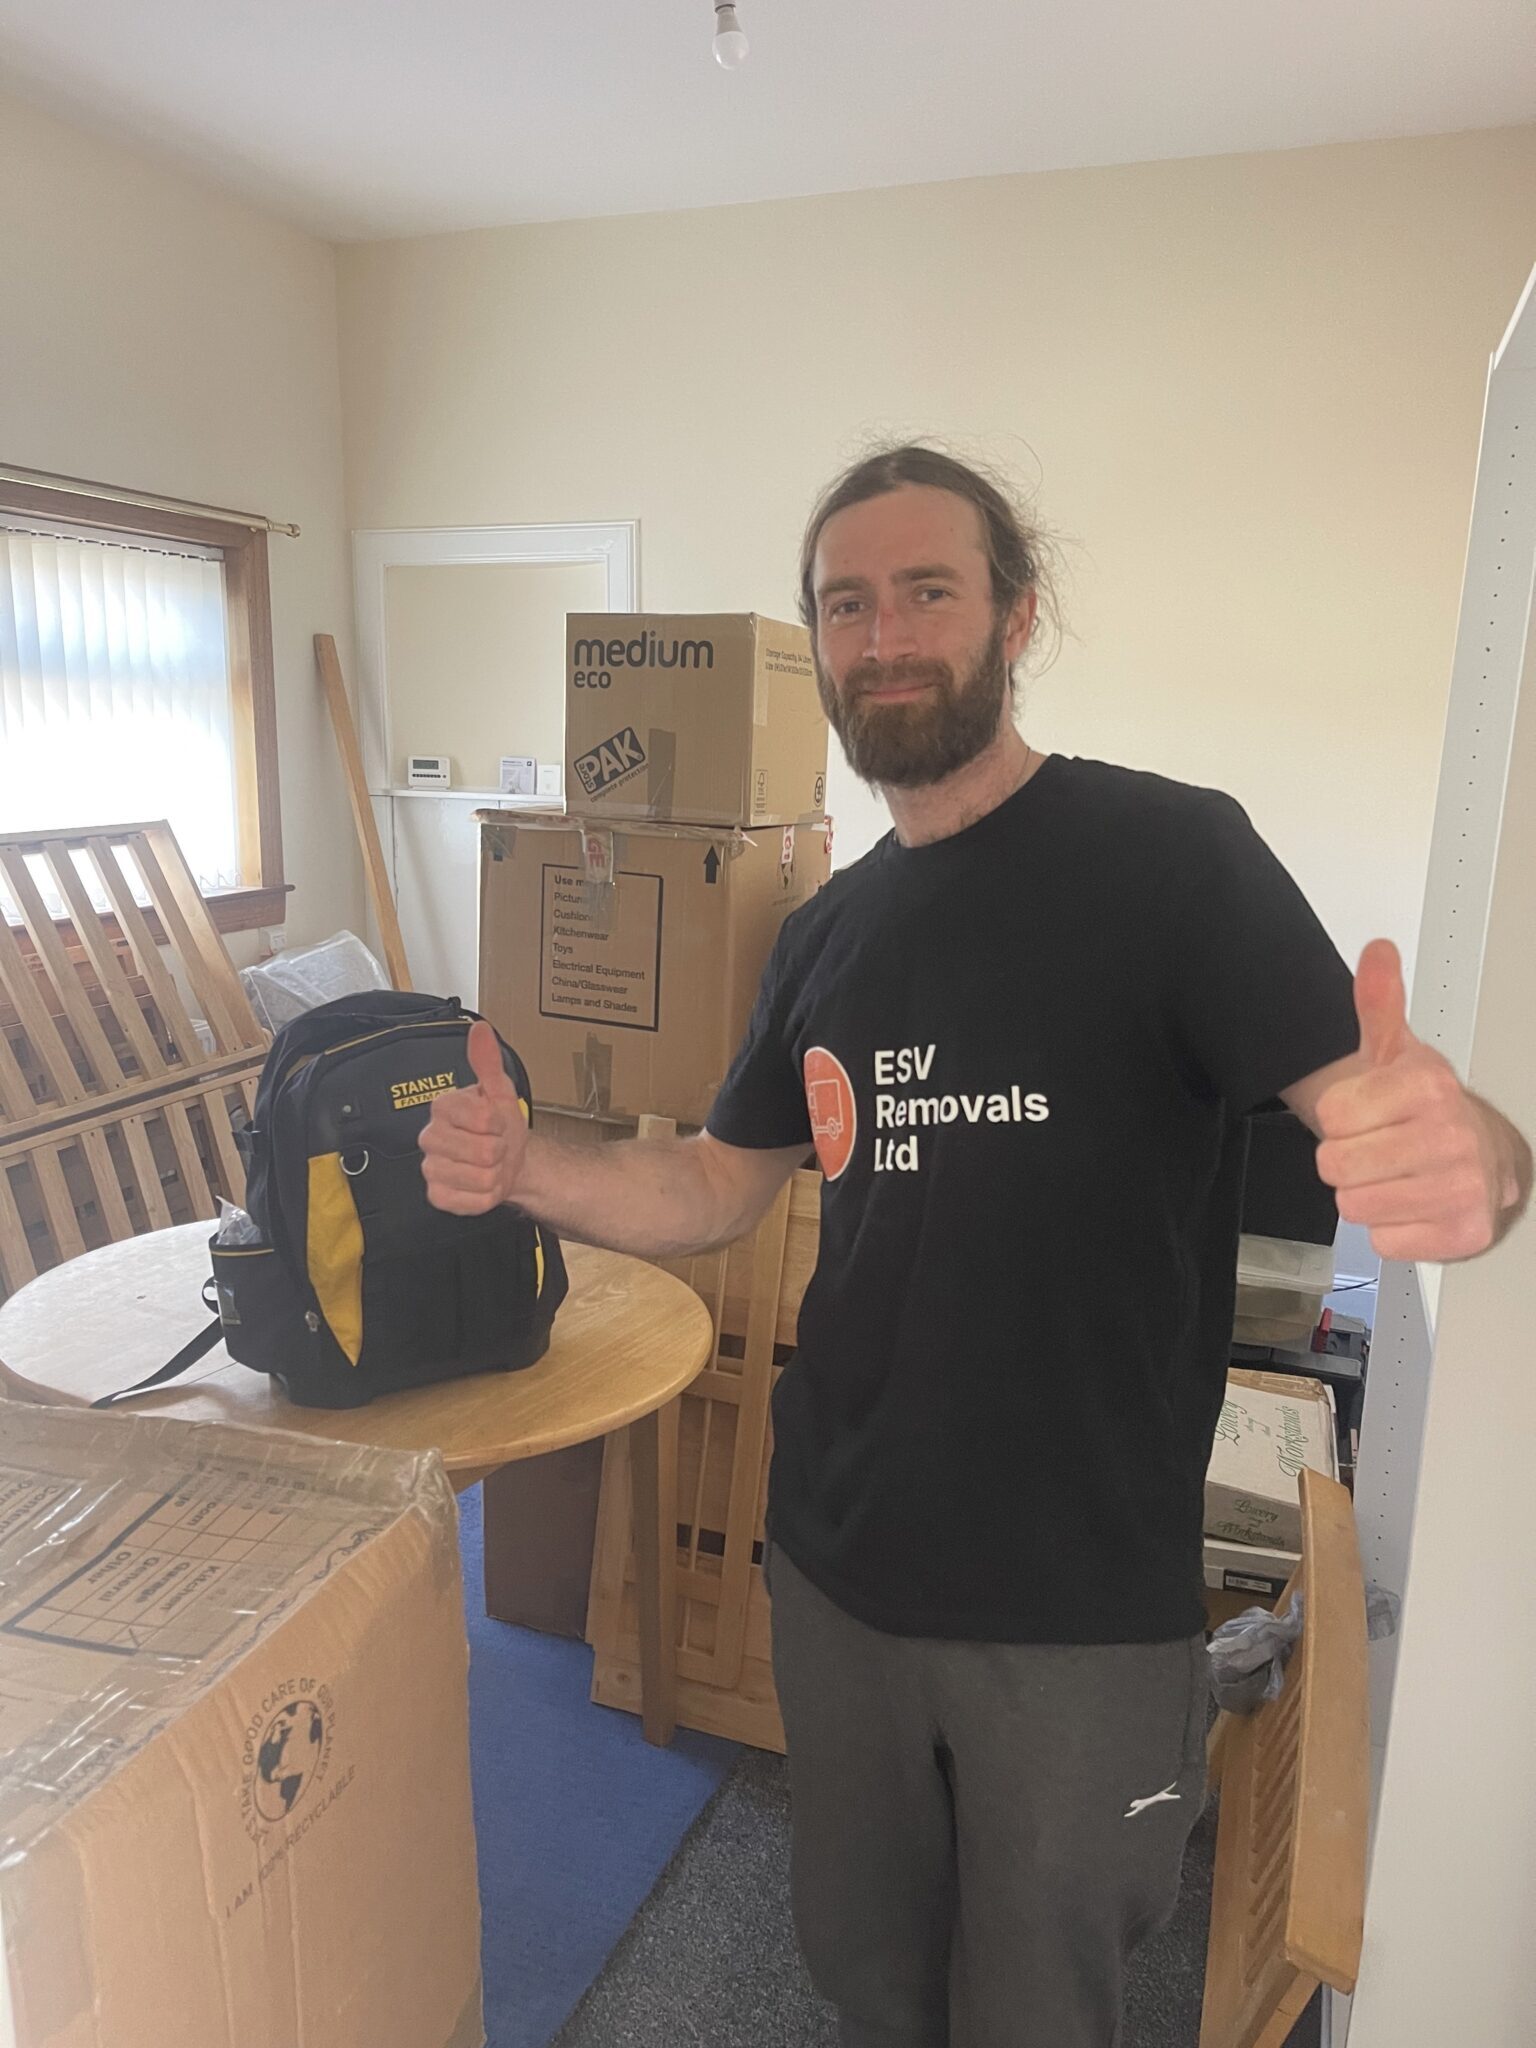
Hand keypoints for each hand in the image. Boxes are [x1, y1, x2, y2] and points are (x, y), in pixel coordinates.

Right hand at [419, 1019, 528, 1214]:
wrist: (509, 1161)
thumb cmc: (501, 1126)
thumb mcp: (500, 1092)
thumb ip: (488, 1062)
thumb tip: (479, 1030)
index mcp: (444, 1107)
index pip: (482, 1119)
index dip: (499, 1124)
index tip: (495, 1122)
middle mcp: (431, 1136)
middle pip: (483, 1152)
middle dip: (500, 1152)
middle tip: (494, 1145)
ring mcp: (431, 1167)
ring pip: (480, 1178)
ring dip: (495, 1175)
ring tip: (489, 1164)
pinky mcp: (437, 1195)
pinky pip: (469, 1202)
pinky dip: (485, 1196)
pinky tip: (481, 1184)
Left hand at [1314, 940, 1520, 1262]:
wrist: (1484, 1157)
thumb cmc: (1427, 1108)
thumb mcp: (1396, 1050)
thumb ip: (1378, 1002)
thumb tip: (1377, 951)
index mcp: (1430, 1087)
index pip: (1331, 1114)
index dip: (1338, 1118)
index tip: (1366, 1113)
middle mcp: (1452, 1136)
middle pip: (1335, 1165)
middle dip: (1345, 1160)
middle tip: (1375, 1148)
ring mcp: (1462, 1188)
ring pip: (1354, 1206)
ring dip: (1364, 1194)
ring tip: (1393, 1175)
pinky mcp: (1462, 1233)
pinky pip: (1382, 1240)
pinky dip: (1390, 1228)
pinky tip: (1411, 1205)